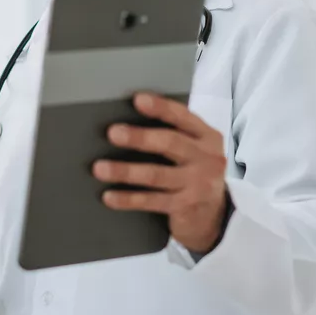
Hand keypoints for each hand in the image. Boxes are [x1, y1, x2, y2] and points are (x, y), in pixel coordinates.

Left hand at [91, 93, 228, 253]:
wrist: (214, 214)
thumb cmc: (195, 172)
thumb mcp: (195, 149)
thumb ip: (175, 134)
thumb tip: (128, 122)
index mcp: (208, 137)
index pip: (183, 117)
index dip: (160, 108)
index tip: (138, 100)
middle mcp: (206, 158)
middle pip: (170, 143)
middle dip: (140, 137)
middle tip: (113, 133)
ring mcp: (198, 184)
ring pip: (156, 175)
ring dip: (125, 171)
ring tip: (100, 168)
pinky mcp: (185, 206)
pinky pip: (151, 201)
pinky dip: (128, 198)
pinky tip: (109, 196)